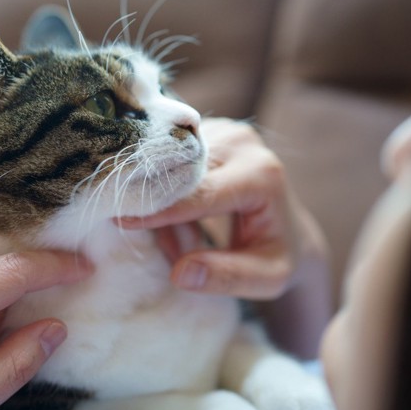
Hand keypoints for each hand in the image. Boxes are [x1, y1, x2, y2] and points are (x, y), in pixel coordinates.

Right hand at [119, 117, 327, 299]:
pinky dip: (163, 188)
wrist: (288, 226)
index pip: (200, 192)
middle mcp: (243, 142)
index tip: (122, 220)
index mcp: (262, 175)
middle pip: (178, 170)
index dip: (161, 208)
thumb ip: (227, 277)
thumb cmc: (276, 256)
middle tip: (151, 242)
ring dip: (160, 200)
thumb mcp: (267, 279)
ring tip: (178, 242)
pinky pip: (168, 156)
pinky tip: (177, 218)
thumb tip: (181, 274)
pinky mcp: (206, 130)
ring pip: (169, 162)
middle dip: (157, 206)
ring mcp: (223, 130)